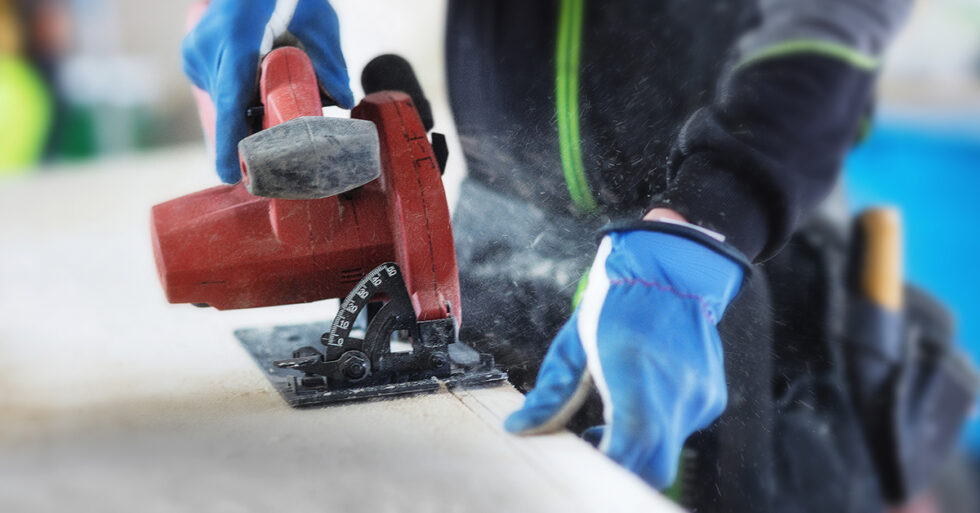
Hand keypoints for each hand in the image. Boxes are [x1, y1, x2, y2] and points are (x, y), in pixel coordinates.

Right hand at [182, 0, 353, 182]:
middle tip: (275, 160)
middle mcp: (208, 44)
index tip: (230, 174)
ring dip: (248, 110)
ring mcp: (195, 50)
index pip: (231, 96)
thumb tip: (344, 99)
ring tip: (271, 111)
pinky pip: (218, 90)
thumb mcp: (318, 18)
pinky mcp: (193, 56)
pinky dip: (239, 98)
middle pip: (230, 106)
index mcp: (238, 34)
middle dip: (250, 133)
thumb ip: (329, 59)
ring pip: (223, 100)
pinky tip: (257, 92)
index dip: (230, 138)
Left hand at [504, 221, 745, 488]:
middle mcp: (675, 390)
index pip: (632, 445)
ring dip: (639, 447)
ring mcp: (698, 396)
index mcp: (636, 374)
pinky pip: (682, 429)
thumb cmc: (619, 300)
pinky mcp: (711, 397)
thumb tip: (519, 427)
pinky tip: (640, 399)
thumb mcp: (574, 343)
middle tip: (595, 447)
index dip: (608, 465)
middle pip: (654, 465)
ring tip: (610, 421)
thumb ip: (551, 392)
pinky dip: (659, 428)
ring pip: (668, 449)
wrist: (673, 268)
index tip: (586, 463)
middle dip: (623, 467)